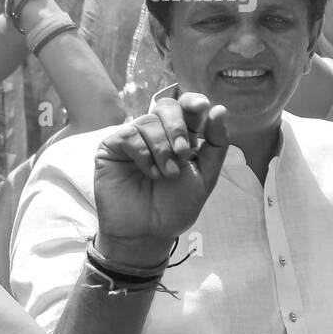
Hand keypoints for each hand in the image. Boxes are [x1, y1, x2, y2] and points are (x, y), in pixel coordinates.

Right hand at [93, 94, 228, 269]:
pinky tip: (150, 172)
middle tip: (184, 152)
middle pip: (167, 106)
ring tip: (167, 174)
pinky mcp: (112, 147)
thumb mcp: (205, 175)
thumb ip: (216, 144)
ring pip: (149, 121)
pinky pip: (129, 135)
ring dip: (163, 148)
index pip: (187, 107)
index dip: (193, 102)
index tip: (202, 106)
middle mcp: (158, 133)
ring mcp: (134, 138)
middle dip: (178, 126)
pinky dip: (144, 154)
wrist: (148, 231)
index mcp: (183, 136)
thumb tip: (220, 109)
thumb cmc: (177, 205)